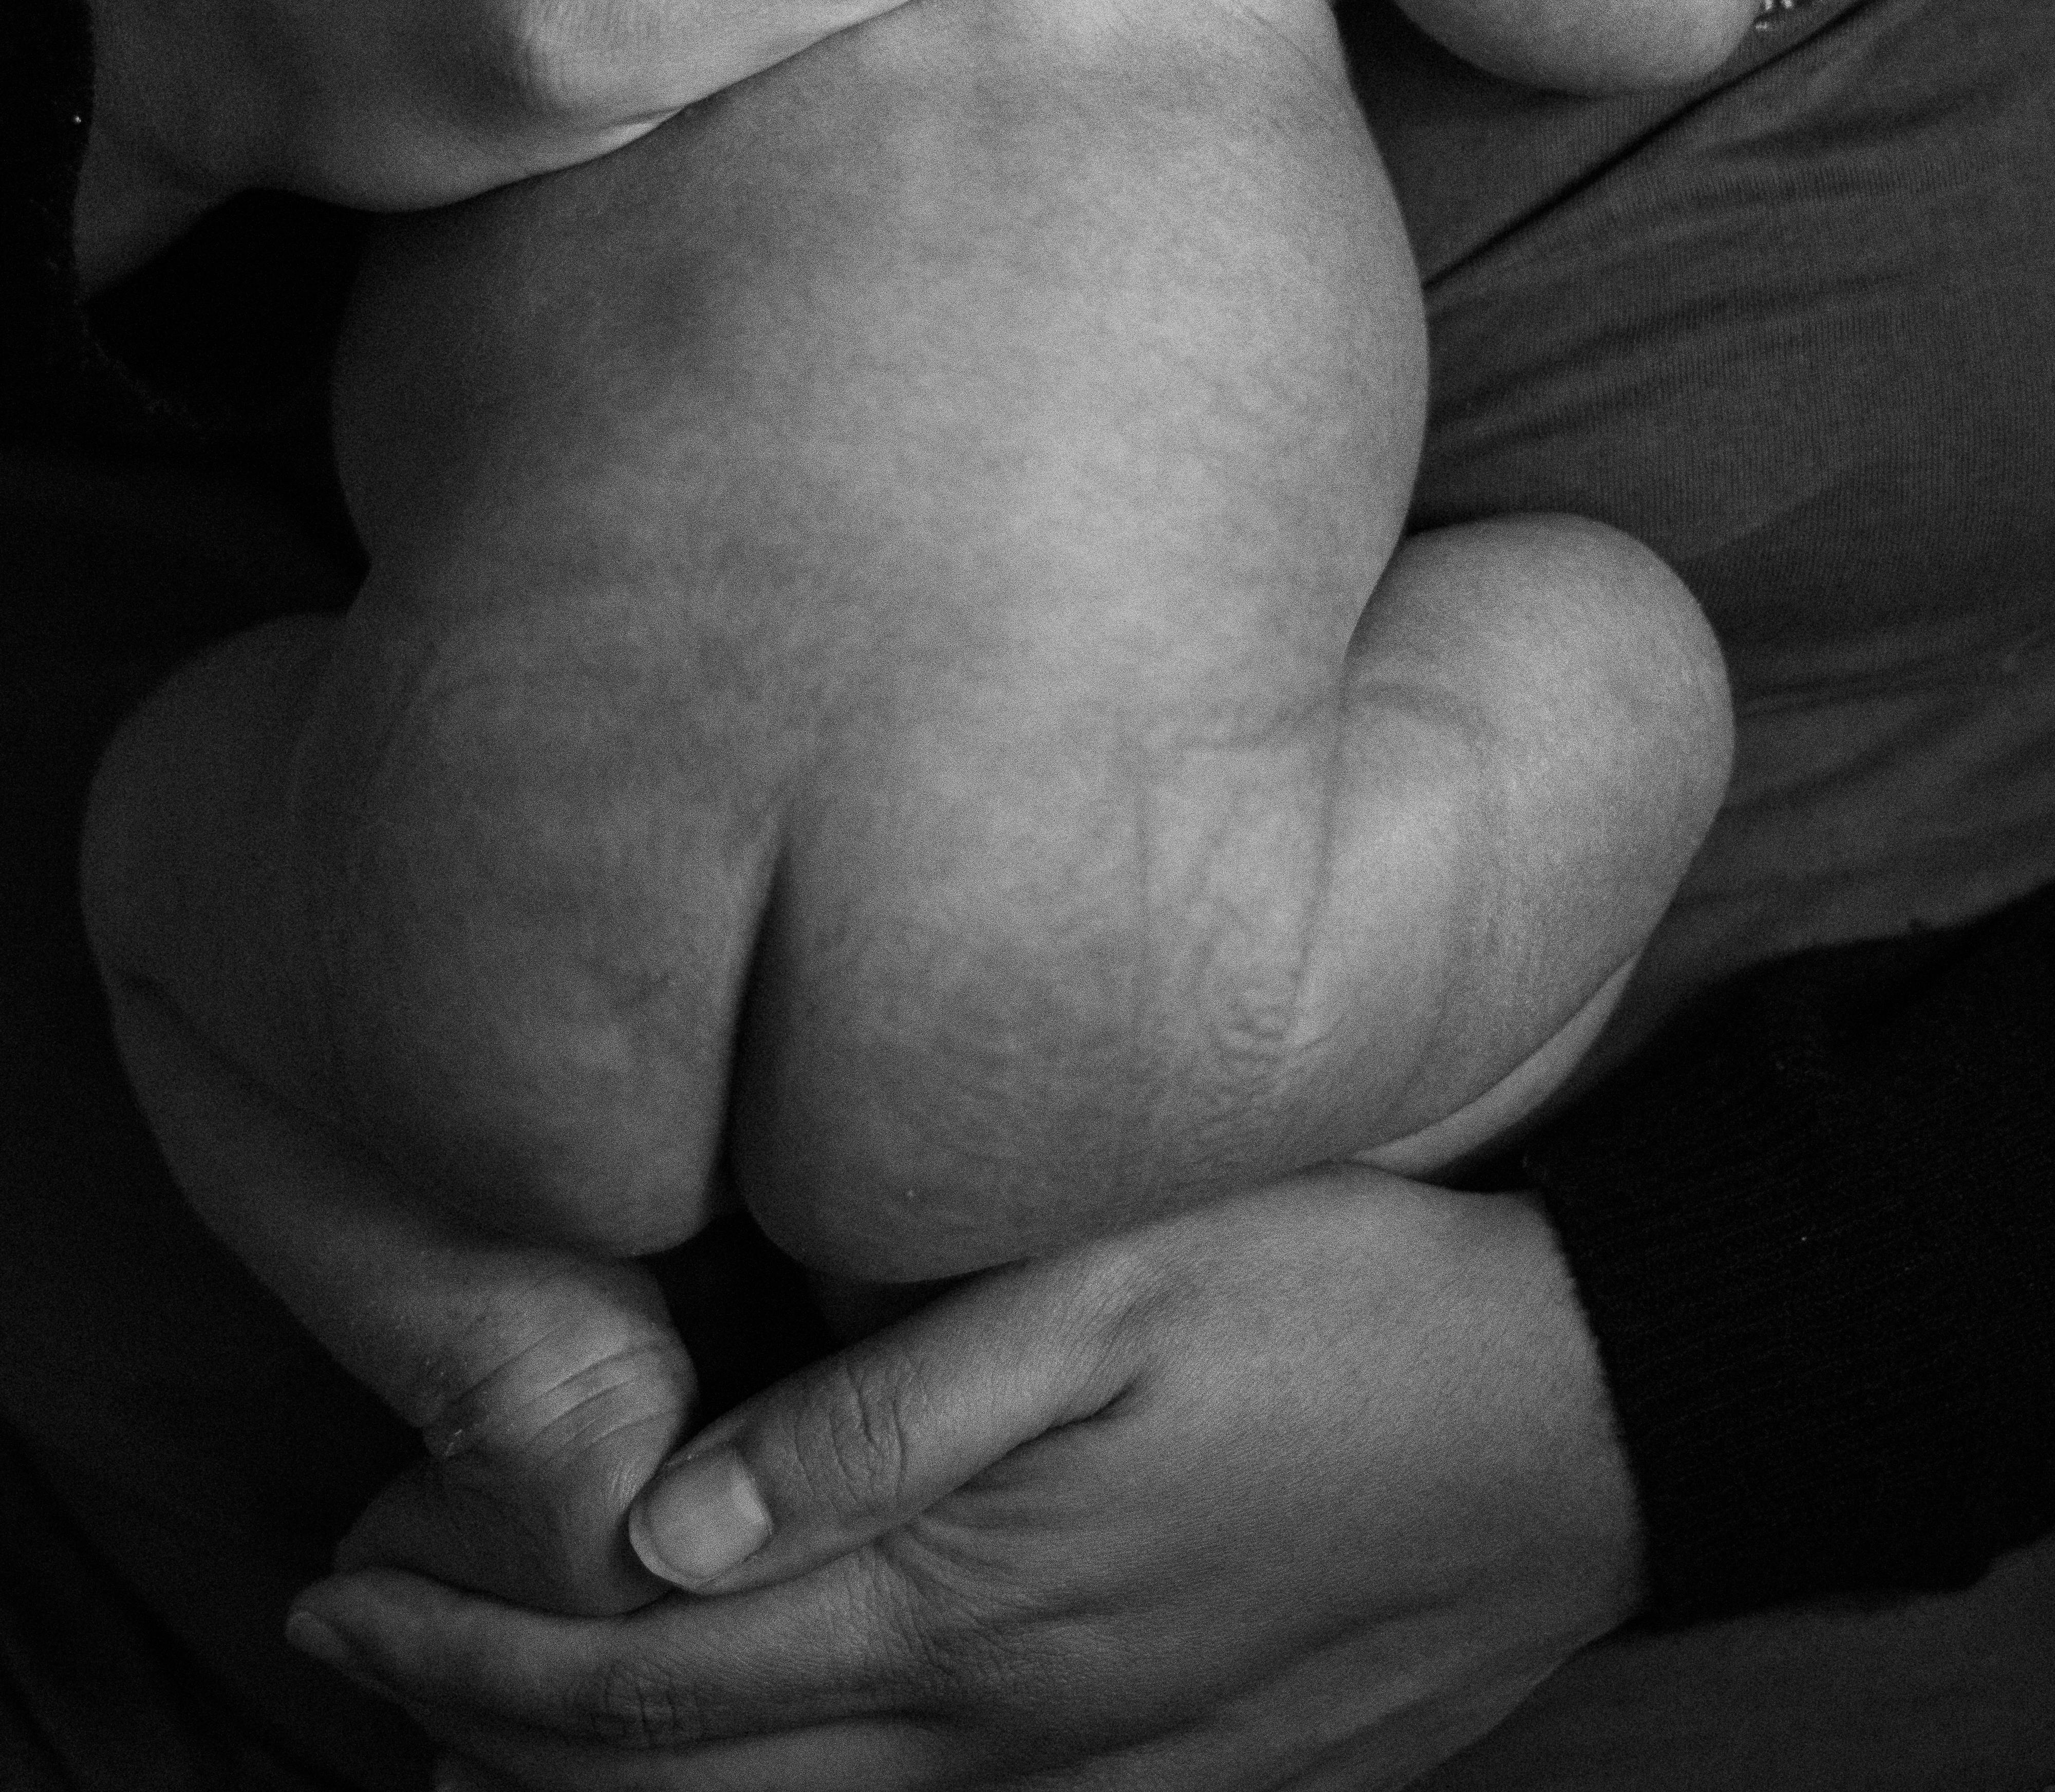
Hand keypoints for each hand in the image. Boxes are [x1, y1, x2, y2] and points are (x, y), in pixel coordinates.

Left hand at [293, 1169, 1646, 1789]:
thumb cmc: (1342, 1316)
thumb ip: (885, 1413)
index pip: (645, 1664)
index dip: (472, 1639)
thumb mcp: (1113, 1300)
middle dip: (500, 1726)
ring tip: (497, 1734)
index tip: (337, 1593)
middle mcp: (1004, 1731)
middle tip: (366, 1658)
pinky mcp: (1170, 1779)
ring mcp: (1093, 1778)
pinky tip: (763, 1767)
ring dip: (622, 1789)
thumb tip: (668, 1515)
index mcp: (964, 1605)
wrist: (1583, 1430)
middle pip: (692, 1777)